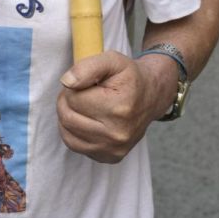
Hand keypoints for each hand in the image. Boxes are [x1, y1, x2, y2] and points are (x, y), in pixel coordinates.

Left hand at [57, 50, 177, 164]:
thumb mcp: (113, 60)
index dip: (73, 87)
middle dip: (67, 102)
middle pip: (68, 118)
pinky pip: (75, 145)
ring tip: (81, 105)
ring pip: (67, 134)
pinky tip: (84, 119)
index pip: (73, 99)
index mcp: (119, 108)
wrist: (151, 97)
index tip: (85, 83)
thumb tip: (66, 82)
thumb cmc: (129, 78)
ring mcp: (114, 149)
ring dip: (67, 116)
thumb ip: (88, 66)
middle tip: (79, 92)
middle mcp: (118, 134)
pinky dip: (72, 131)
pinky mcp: (110, 157)